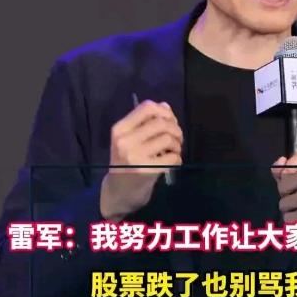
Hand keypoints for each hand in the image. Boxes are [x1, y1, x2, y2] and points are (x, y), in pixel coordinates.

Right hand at [100, 100, 182, 219]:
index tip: (170, 120)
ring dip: (177, 144)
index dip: (164, 111)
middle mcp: (125, 141)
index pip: (147, 108)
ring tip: (174, 150)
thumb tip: (165, 106)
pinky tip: (172, 161)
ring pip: (168, 138)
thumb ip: (146, 122)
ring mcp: (135, 156)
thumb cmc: (127, 161)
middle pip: (161, 123)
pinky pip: (172, 157)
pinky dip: (177, 158)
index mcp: (120, 129)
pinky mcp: (147, 170)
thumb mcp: (130, 138)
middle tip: (177, 138)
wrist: (119, 191)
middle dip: (176, 128)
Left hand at [272, 147, 296, 255]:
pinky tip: (294, 223)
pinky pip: (295, 217)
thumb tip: (280, 161)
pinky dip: (288, 220)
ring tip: (288, 211)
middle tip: (283, 195)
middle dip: (283, 186)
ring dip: (284, 205)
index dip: (293, 160)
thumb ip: (285, 173)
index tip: (285, 172)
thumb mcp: (296, 187)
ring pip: (295, 198)